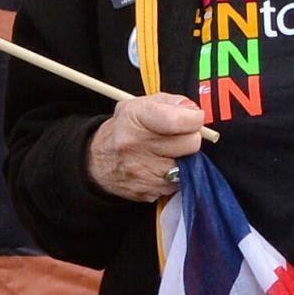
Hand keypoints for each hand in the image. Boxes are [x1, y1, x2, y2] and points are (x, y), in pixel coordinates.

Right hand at [85, 95, 205, 201]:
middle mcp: (134, 145)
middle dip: (190, 138)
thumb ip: (174, 103)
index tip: (193, 118)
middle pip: (191, 143)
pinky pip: (180, 183)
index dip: (194, 119)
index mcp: (134, 118)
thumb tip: (195, 112)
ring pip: (189, 166)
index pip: (178, 120)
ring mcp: (141, 171)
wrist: (98, 162)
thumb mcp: (143, 104)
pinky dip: (177, 175)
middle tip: (176, 136)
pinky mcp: (148, 192)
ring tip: (166, 152)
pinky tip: (161, 167)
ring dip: (184, 159)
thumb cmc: (128, 128)